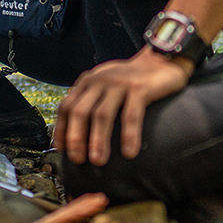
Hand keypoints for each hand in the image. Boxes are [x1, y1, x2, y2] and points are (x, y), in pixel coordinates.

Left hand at [55, 48, 192, 166]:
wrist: (161, 61)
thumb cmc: (131, 81)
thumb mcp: (105, 86)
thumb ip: (91, 101)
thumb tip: (77, 133)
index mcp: (87, 82)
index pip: (66, 106)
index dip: (61, 129)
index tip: (61, 150)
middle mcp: (99, 81)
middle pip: (79, 111)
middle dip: (76, 137)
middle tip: (78, 160)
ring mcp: (119, 83)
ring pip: (102, 114)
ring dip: (98, 140)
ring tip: (98, 160)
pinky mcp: (139, 88)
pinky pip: (131, 115)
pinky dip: (129, 135)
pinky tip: (129, 153)